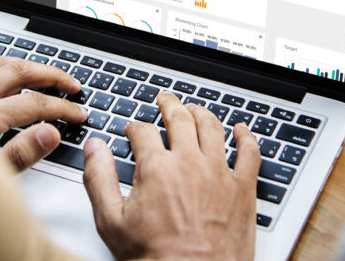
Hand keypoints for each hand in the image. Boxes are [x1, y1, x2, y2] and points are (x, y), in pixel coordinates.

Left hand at [0, 56, 86, 170]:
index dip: (62, 108)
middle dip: (51, 75)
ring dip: (27, 66)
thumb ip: (19, 154)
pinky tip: (4, 76)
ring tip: (45, 75)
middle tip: (71, 84)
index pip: (34, 104)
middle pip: (19, 72)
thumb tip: (51, 134)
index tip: (77, 114)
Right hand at [82, 92, 259, 260]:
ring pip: (212, 127)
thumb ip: (99, 179)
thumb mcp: (112, 222)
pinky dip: (247, 137)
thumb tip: (94, 149)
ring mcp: (219, 174)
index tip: (133, 131)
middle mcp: (189, 163)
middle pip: (180, 118)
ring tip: (195, 109)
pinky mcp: (243, 189)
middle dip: (169, 105)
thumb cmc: (155, 260)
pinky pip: (250, 153)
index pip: (142, 131)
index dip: (134, 127)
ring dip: (201, 112)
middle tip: (165, 100)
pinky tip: (242, 131)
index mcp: (156, 168)